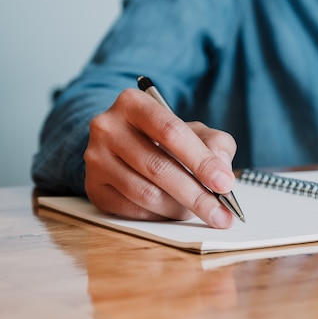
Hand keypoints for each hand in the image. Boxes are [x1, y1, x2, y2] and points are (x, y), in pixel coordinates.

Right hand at [84, 88, 236, 227]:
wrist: (124, 143)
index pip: (171, 132)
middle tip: (221, 214)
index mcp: (133, 103)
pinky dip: (160, 215)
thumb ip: (215, 144)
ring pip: (146, 193)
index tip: (224, 184)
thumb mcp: (194, 131)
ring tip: (200, 211)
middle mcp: (107, 128)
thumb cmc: (164, 137)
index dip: (201, 161)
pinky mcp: (93, 187)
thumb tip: (222, 171)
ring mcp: (96, 159)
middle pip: (158, 167)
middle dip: (196, 195)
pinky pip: (133, 209)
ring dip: (179, 208)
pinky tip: (174, 210)